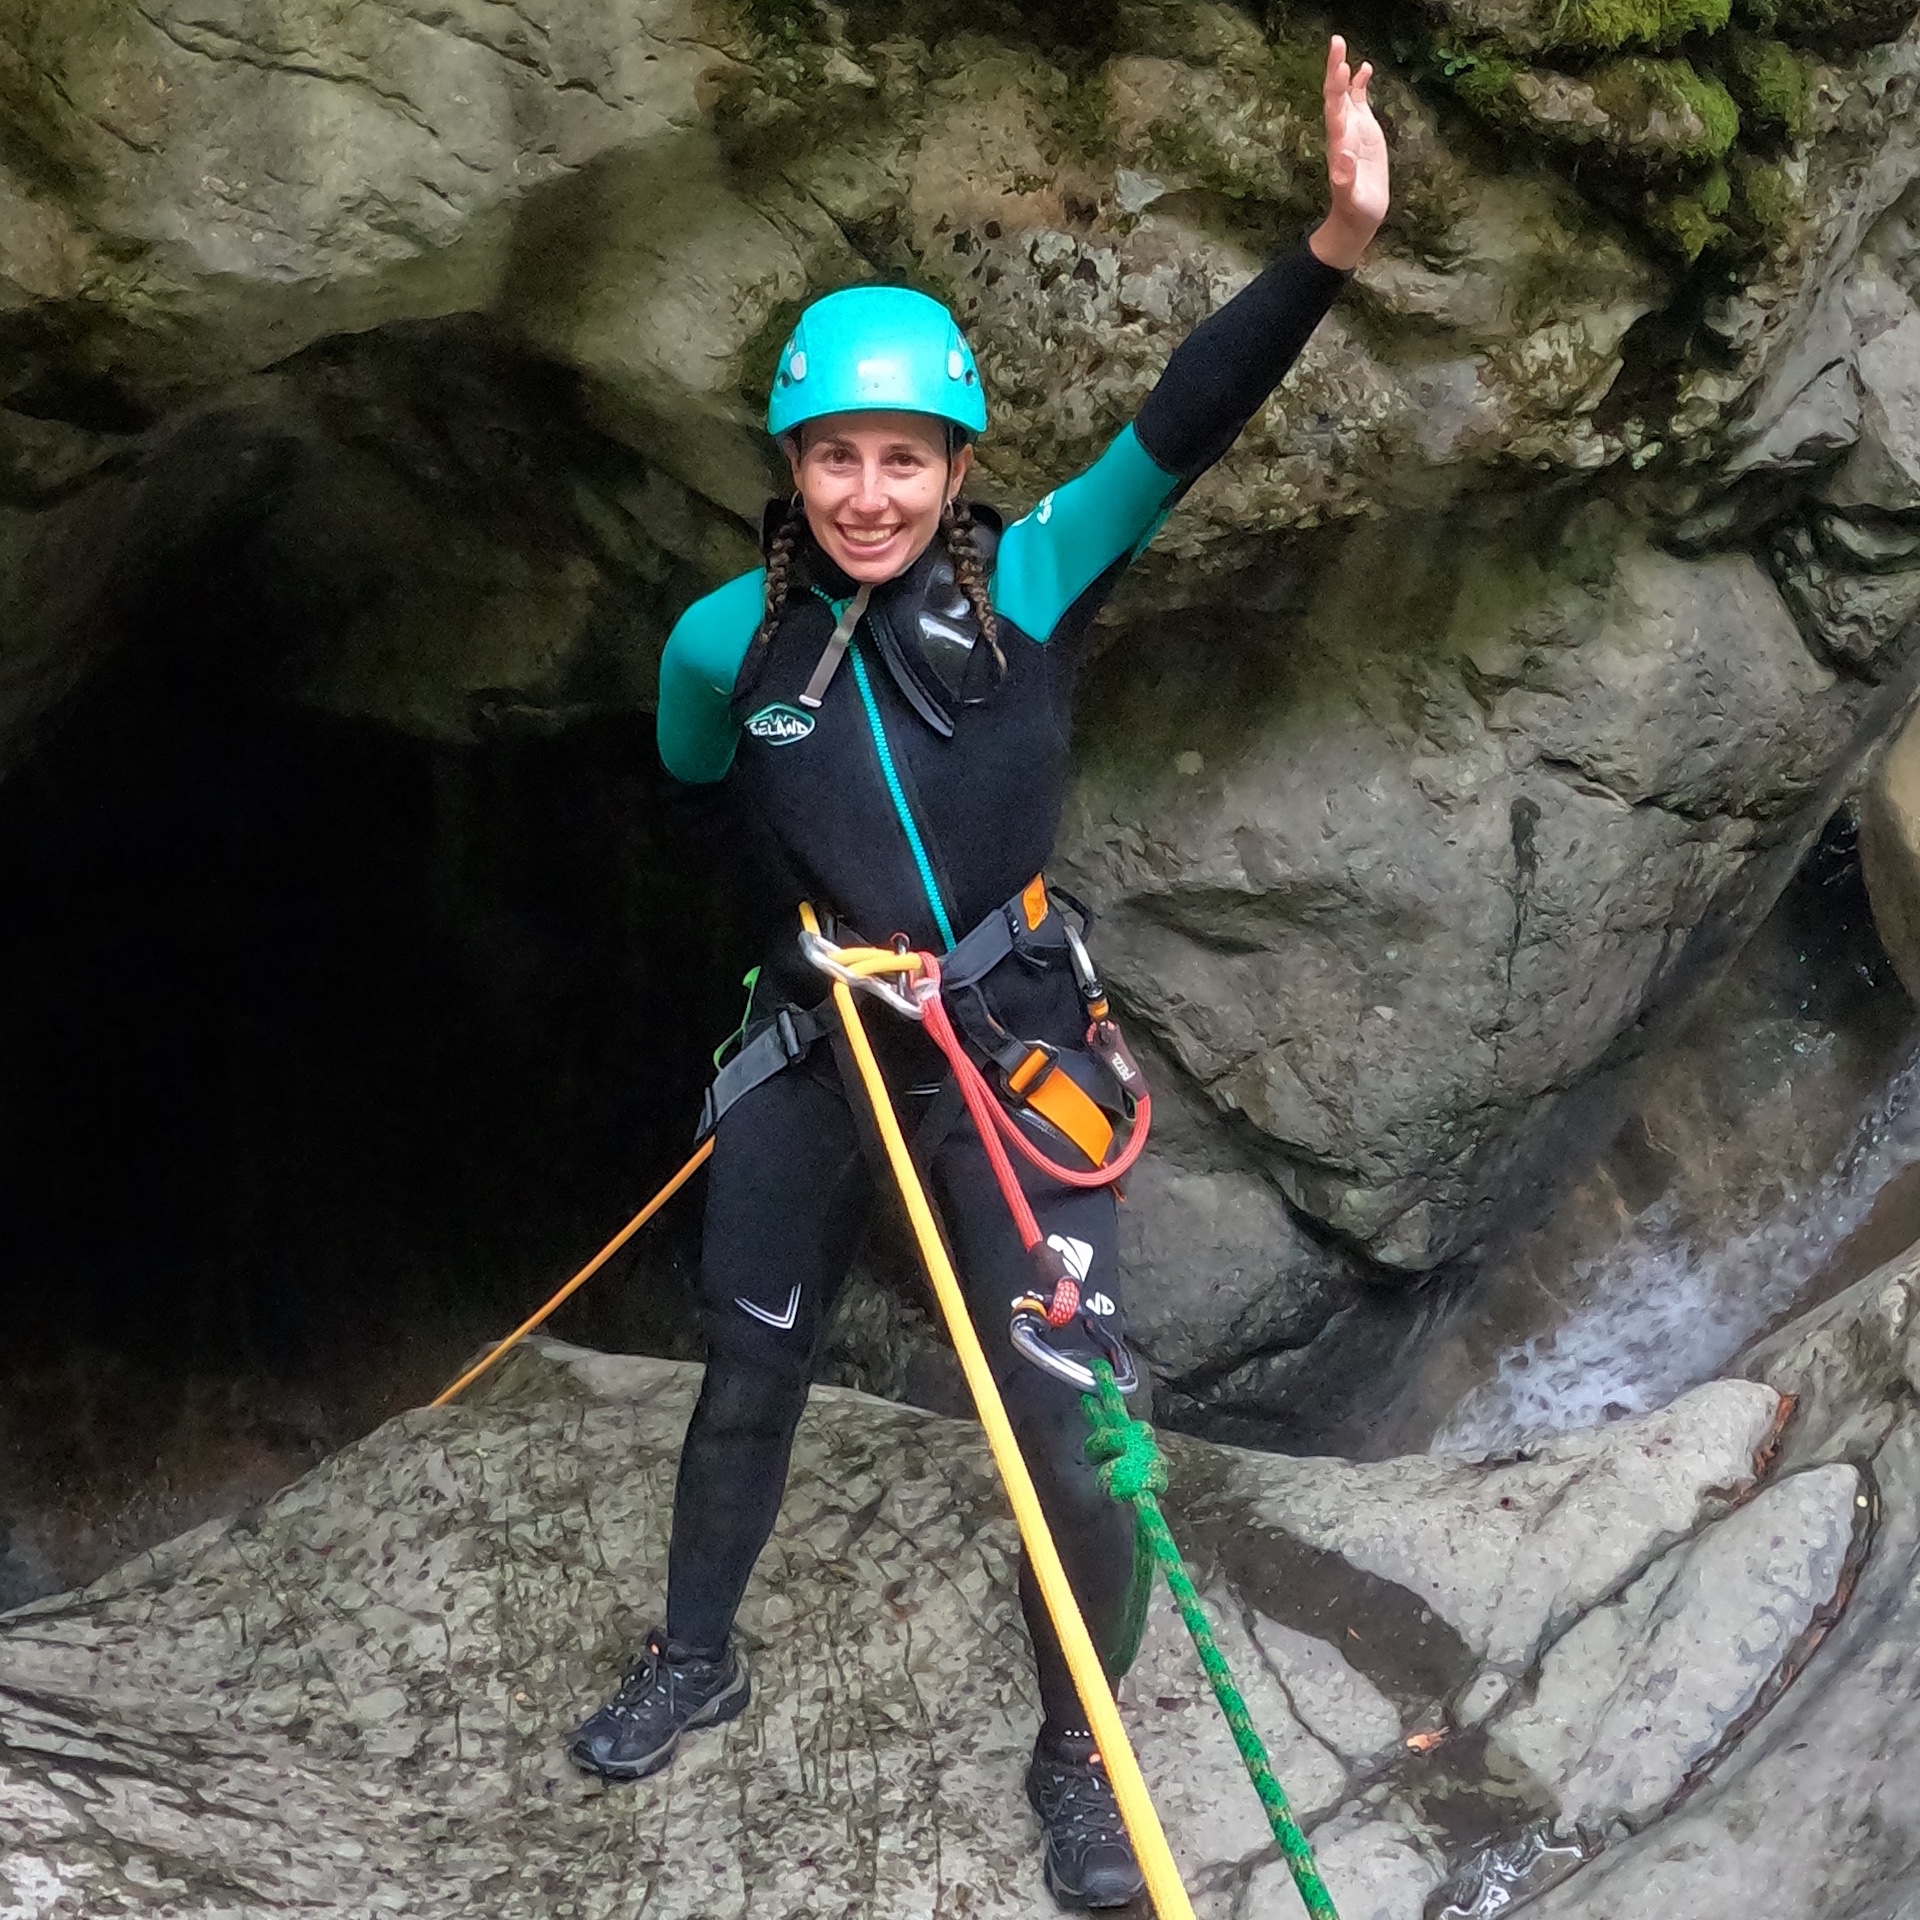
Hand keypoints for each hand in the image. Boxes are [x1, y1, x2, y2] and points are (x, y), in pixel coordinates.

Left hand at [1310, 36, 1388, 271]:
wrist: (1358, 216)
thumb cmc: (1355, 210)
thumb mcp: (1351, 197)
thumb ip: (1345, 178)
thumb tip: (1343, 154)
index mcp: (1339, 144)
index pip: (1335, 111)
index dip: (1337, 90)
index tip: (1340, 69)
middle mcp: (1342, 132)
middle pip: (1335, 95)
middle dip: (1335, 69)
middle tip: (1336, 42)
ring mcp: (1352, 129)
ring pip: (1344, 94)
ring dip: (1343, 71)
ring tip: (1342, 46)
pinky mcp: (1363, 131)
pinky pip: (1359, 102)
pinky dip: (1360, 84)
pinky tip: (1365, 67)